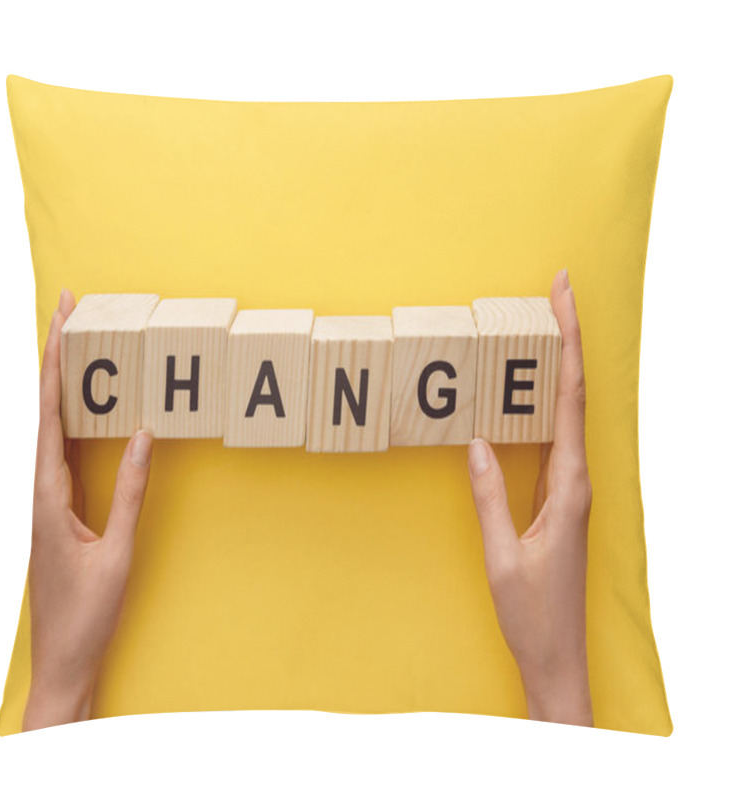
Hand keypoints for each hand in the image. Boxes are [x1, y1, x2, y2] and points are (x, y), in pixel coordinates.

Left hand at [23, 289, 153, 730]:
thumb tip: (145, 435)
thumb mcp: (117, 550)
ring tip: (73, 345)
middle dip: (53, 358)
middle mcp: (40, 491)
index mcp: (48, 496)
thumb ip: (132, 491)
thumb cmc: (87, 612)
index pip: (49, 414)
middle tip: (66, 311)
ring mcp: (46, 500)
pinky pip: (60, 451)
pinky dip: (70, 418)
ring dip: (60, 384)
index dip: (54, 363)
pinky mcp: (57, 511)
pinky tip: (82, 409)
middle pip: (44, 409)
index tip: (61, 320)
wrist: (61, 660)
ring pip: (50, 427)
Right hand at [467, 269, 592, 726]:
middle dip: (567, 340)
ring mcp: (571, 489)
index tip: (564, 299)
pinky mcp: (559, 500)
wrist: (556, 657)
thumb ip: (490, 496)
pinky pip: (554, 438)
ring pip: (567, 413)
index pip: (572, 400)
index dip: (569, 344)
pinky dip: (545, 405)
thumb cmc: (532, 613)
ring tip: (541, 328)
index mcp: (570, 487)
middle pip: (576, 395)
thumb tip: (478, 442)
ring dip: (557, 368)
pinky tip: (527, 395)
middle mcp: (578, 481)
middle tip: (556, 293)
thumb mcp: (503, 554)